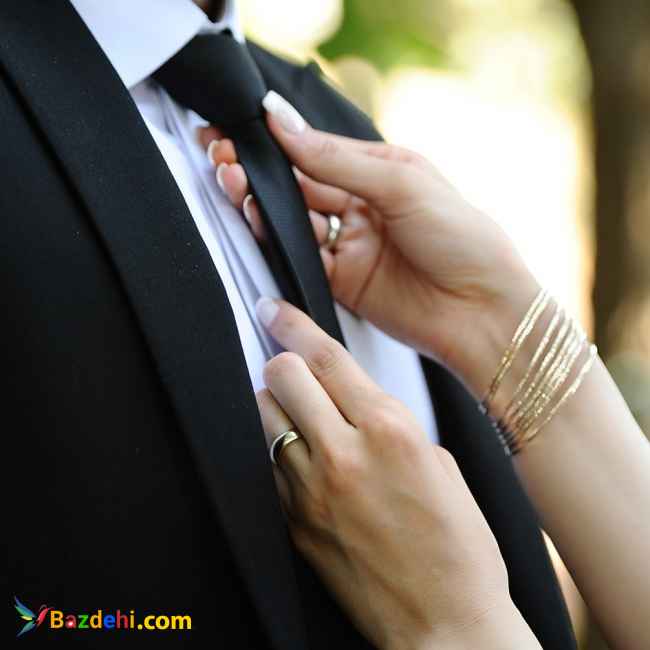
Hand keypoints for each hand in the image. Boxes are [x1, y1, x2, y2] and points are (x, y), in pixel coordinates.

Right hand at [198, 92, 539, 398]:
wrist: (482, 309)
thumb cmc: (461, 237)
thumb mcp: (401, 182)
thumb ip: (337, 159)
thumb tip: (284, 122)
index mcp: (378, 173)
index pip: (316, 152)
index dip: (278, 144)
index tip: (243, 131)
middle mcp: (360, 207)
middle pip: (297, 186)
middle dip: (260, 173)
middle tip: (225, 160)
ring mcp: (349, 246)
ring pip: (292, 223)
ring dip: (261, 206)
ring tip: (234, 186)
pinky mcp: (342, 283)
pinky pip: (300, 261)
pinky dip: (276, 245)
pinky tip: (257, 226)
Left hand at [252, 298, 540, 649]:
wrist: (447, 625)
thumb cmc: (460, 547)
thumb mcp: (442, 466)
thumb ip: (394, 427)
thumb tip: (362, 409)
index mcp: (390, 430)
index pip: (325, 358)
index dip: (294, 325)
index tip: (273, 310)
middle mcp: (345, 453)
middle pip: (282, 376)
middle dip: (282, 362)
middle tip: (288, 366)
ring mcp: (312, 490)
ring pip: (264, 417)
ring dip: (276, 405)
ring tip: (294, 412)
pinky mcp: (295, 524)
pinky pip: (269, 467)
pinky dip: (278, 451)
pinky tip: (299, 457)